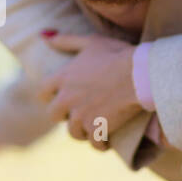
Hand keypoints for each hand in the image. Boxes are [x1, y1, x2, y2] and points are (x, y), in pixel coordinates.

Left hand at [37, 32, 141, 151]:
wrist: (139, 75)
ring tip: (93, 129)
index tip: (56, 98)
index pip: (42, 92)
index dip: (48, 96)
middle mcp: (67, 99)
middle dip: (64, 116)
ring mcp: (81, 115)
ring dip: (82, 131)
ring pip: (73, 132)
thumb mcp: (91, 42)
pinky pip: (94, 143)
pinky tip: (106, 142)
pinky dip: (100, 144)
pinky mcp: (97, 128)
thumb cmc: (116, 54)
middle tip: (78, 113)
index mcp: (63, 77)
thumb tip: (43, 36)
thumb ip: (66, 40)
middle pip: (54, 116)